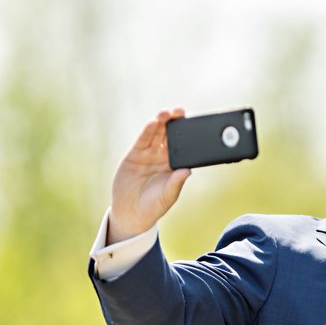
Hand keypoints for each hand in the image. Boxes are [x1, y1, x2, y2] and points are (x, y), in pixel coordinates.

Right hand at [105, 110, 190, 243]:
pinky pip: (143, 140)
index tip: (195, 126)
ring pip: (156, 134)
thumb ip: (176, 183)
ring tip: (166, 113)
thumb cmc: (153, 206)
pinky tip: (153, 123)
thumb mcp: (167, 196)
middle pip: (170, 136)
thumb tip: (188, 171)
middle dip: (175, 123)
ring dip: (161, 122)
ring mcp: (149, 154)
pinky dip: (147, 131)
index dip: (188, 135)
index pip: (184, 147)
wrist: (131, 213)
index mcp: (175, 166)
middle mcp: (163, 157)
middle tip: (180, 111)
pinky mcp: (135, 154)